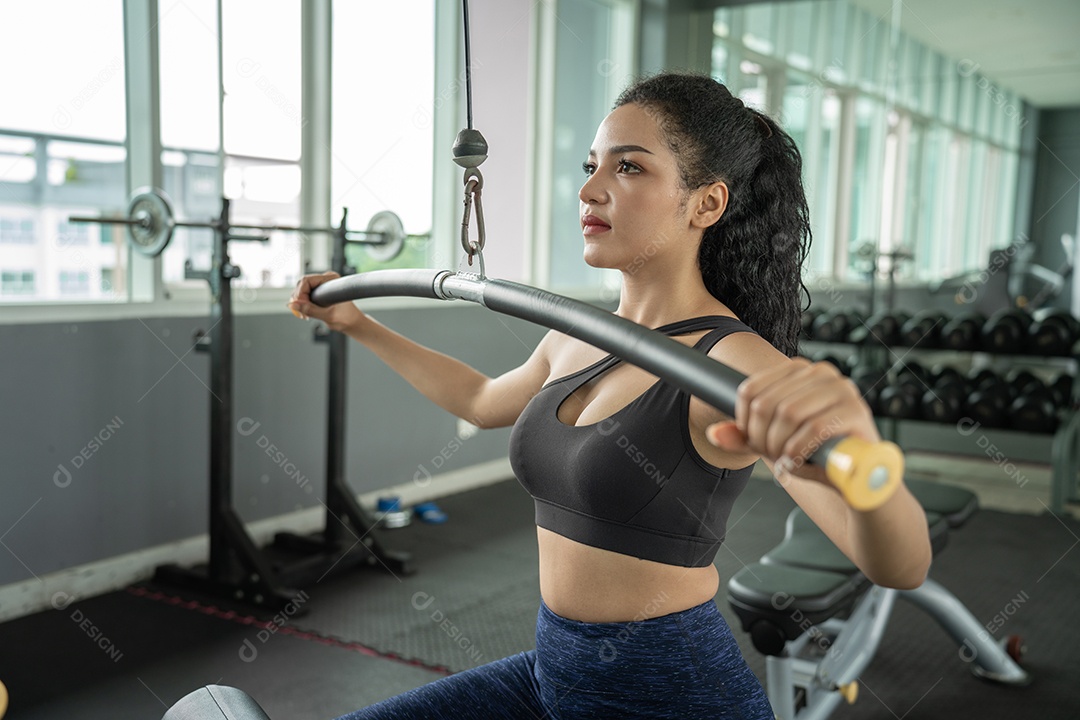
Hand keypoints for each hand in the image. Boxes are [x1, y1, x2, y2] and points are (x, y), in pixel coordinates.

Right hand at [287, 271, 365, 332]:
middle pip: (302, 285)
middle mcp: (325, 280)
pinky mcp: (318, 292)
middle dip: (299, 299)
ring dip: (300, 303)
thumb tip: (293, 305)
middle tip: (302, 313)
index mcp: (331, 280)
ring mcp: (321, 285)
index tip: (300, 305)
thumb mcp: (327, 315)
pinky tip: (306, 313)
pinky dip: (302, 304)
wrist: (352, 322)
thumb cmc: (346, 317)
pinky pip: (304, 295)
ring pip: (301, 290)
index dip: (301, 293)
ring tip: (305, 315)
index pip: (307, 280)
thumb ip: (310, 310)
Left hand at [706, 358, 879, 484]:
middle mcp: (820, 372)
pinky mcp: (856, 409)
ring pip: (788, 413)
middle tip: (773, 457)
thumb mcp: (772, 442)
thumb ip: (742, 436)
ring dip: (781, 445)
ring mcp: (841, 388)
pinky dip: (799, 450)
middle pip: (766, 403)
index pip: (750, 390)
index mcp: (798, 370)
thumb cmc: (814, 452)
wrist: (855, 476)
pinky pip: (813, 427)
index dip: (744, 423)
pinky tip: (799, 461)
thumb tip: (714, 434)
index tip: (755, 442)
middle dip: (762, 438)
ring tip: (787, 460)